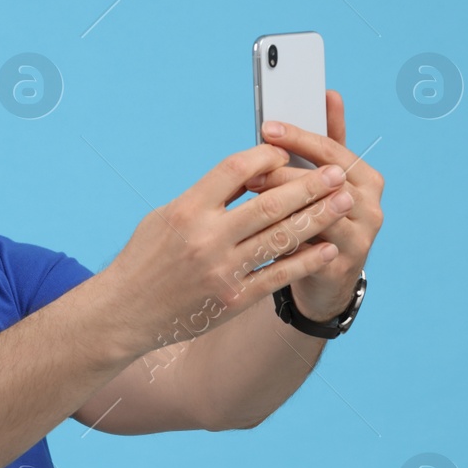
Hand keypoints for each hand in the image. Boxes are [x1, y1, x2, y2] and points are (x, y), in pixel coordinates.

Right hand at [101, 130, 359, 360]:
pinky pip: (277, 276)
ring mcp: (221, 271)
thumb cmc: (143, 260)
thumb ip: (205, 197)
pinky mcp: (231, 300)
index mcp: (186, 210)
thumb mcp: (164, 217)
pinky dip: (305, 261)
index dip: (267, 156)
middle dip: (310, 186)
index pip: (236, 169)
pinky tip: (327, 247)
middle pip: (270, 203)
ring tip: (344, 201)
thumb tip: (247, 175)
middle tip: (339, 172)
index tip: (287, 153)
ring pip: (281, 238)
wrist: (123, 313)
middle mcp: (206, 238)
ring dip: (318, 218)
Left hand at [244, 89, 384, 320]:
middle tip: (250, 169)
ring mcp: (360, 238)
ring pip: (318, 214)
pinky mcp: (341, 266)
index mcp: (367, 178)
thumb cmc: (320, 217)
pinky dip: (283, 236)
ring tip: (252, 195)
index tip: (268, 128)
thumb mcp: (324, 179)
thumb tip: (327, 95)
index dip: (299, 138)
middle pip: (326, 181)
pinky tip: (257, 230)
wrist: (328, 277)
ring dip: (282, 204)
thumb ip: (323, 142)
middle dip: (284, 173)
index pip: (332, 149)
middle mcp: (370, 206)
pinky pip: (309, 248)